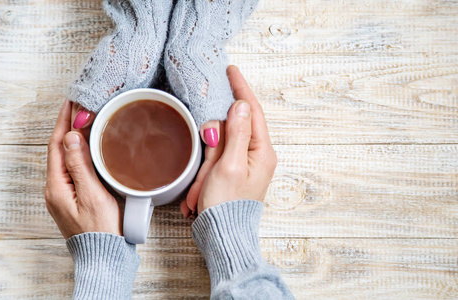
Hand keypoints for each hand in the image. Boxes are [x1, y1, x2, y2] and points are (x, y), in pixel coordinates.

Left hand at [44, 100, 121, 238]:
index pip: (57, 145)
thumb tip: (71, 137)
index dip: (63, 121)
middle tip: (78, 106)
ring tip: (82, 120)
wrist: (103, 254)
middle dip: (66, 125)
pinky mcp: (73, 197)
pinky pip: (72, 167)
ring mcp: (63, 193)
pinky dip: (78, 152)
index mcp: (57, 186)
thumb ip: (80, 166)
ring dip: (72, 137)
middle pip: (58, 149)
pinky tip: (87, 147)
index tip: (70, 102)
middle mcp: (55, 188)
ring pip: (65, 157)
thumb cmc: (101, 229)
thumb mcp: (92, 195)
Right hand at [182, 65, 276, 215]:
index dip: (241, 89)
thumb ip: (236, 133)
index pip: (252, 111)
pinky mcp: (234, 173)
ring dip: (207, 166)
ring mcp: (245, 165)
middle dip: (214, 144)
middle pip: (233, 130)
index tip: (231, 71)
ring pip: (220, 147)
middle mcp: (257, 156)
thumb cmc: (227, 206)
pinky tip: (201, 194)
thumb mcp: (229, 166)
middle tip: (208, 165)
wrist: (223, 237)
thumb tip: (240, 105)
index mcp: (262, 152)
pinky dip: (205, 175)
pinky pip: (216, 162)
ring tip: (203, 191)